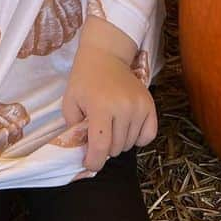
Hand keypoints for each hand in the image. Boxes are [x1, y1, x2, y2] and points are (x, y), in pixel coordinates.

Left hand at [61, 44, 157, 173]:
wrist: (106, 55)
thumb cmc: (84, 79)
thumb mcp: (70, 101)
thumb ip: (73, 128)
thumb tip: (82, 151)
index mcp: (101, 107)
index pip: (101, 147)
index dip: (94, 162)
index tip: (89, 164)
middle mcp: (123, 107)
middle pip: (116, 148)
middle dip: (104, 149)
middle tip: (98, 135)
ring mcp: (139, 106)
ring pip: (130, 144)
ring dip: (119, 143)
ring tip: (110, 128)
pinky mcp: (150, 105)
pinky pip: (148, 136)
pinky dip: (138, 139)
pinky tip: (127, 130)